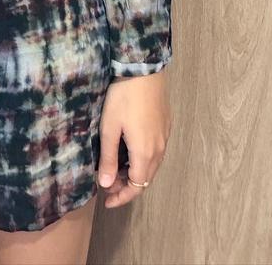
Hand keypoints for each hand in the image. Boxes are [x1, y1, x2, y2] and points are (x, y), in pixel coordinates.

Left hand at [96, 69, 170, 207]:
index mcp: (145, 153)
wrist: (143, 70)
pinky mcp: (165, 125)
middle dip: (127, 186)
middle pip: (146, 178)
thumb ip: (109, 157)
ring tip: (116, 170)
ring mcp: (165, 137)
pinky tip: (129, 152)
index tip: (107, 201)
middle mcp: (159, 149)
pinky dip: (142, 160)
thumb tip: (106, 184)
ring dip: (135, 173)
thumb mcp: (109, 127)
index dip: (122, 197)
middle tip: (107, 185)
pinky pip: (156, 152)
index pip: (136, 187)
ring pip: (152, 166)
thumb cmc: (123, 98)